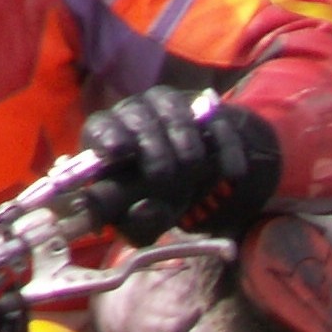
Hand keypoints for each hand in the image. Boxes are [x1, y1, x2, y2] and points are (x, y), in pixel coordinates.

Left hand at [81, 86, 280, 244]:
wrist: (189, 186)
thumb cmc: (151, 202)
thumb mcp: (141, 225)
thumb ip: (136, 224)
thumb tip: (144, 208)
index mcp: (106, 141)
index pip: (100, 126)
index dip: (108, 135)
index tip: (118, 151)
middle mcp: (133, 114)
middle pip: (138, 117)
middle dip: (153, 150)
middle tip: (163, 179)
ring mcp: (168, 106)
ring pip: (174, 111)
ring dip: (185, 145)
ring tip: (193, 171)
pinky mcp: (203, 108)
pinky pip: (215, 120)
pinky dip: (224, 147)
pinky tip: (231, 172)